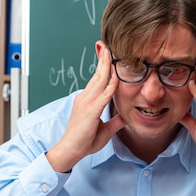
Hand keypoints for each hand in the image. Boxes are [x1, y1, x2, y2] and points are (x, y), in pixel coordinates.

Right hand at [46, 42, 125, 172]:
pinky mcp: (90, 111)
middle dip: (103, 59)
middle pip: (97, 75)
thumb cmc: (84, 142)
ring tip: (110, 51)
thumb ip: (114, 123)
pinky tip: (116, 76)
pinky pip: (104, 95)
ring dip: (106, 65)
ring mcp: (86, 103)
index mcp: (87, 101)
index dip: (102, 67)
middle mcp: (85, 98)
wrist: (71, 151)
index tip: (107, 55)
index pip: (96, 80)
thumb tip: (124, 118)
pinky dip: (111, 84)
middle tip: (107, 45)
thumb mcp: (105, 131)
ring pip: (99, 80)